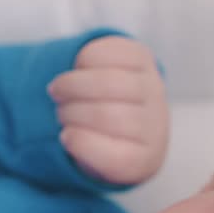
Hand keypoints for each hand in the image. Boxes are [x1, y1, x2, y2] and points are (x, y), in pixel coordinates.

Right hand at [49, 35, 169, 185]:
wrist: (129, 111)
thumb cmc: (102, 141)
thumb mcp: (91, 160)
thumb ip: (82, 154)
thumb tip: (67, 133)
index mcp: (143, 159)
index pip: (120, 159)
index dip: (84, 146)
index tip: (64, 137)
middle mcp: (155, 125)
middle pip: (109, 116)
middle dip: (72, 111)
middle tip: (59, 111)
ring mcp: (152, 89)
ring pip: (110, 82)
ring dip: (73, 84)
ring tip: (58, 90)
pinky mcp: (143, 58)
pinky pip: (113, 52)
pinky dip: (85, 59)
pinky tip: (77, 68)